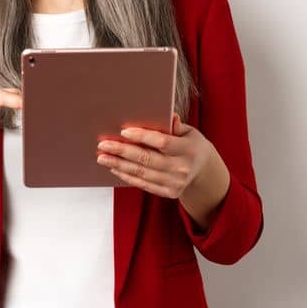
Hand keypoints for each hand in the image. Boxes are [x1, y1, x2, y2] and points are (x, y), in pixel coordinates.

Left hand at [96, 113, 222, 199]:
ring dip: (119, 165)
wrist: (204, 172)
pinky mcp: (169, 193)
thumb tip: (168, 114)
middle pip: (147, 159)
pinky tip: (114, 168)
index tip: (123, 131)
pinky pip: (143, 184)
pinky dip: (126, 176)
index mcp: (189, 149)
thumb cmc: (191, 145)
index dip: (142, 137)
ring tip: (102, 157)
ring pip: (141, 173)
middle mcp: (182, 168)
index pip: (162, 142)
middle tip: (103, 144)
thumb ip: (176, 126)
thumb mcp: (190, 132)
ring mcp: (176, 183)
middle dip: (122, 151)